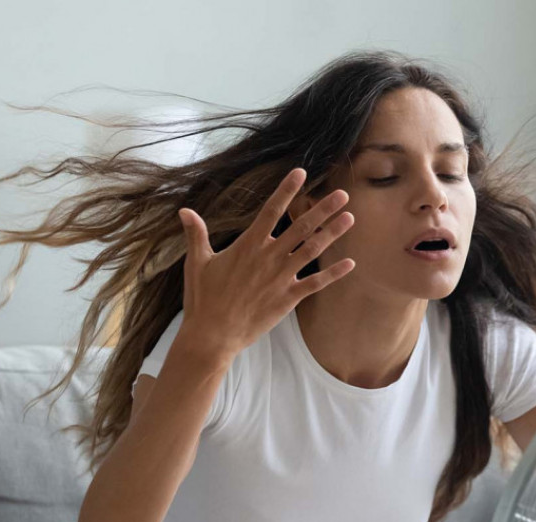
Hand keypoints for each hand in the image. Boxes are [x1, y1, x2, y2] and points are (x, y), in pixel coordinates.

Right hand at [175, 167, 355, 362]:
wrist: (213, 334)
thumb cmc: (203, 298)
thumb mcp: (197, 262)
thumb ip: (196, 234)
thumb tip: (184, 211)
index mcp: (248, 245)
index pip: (271, 210)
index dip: (286, 190)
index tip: (301, 172)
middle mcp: (268, 257)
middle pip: (301, 227)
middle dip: (323, 210)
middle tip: (343, 195)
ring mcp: (281, 278)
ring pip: (312, 250)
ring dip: (332, 234)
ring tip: (350, 218)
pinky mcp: (288, 299)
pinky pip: (315, 283)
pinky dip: (334, 274)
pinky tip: (350, 263)